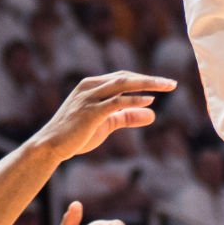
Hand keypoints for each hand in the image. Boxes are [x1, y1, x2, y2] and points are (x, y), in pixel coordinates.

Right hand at [36, 72, 175, 161]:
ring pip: (122, 84)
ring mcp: (89, 97)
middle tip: (172, 84)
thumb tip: (152, 114)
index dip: (144, 80)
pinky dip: (133, 100)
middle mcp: (90, 86)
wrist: (51, 146)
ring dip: (147, 84)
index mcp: (92, 85)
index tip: (163, 84)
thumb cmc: (76, 134)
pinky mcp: (90, 112)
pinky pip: (115, 102)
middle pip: (126, 77)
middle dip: (150, 79)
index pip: (123, 77)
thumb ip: (128, 117)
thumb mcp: (107, 124)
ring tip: (167, 87)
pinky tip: (149, 101)